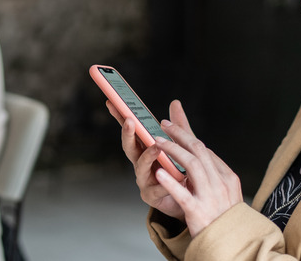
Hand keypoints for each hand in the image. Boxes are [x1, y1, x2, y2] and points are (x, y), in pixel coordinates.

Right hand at [106, 101, 186, 221]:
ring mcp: (145, 180)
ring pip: (141, 167)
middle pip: (130, 147)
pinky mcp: (153, 196)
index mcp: (145, 149)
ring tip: (155, 148)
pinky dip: (165, 183)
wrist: (188, 198)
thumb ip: (177, 126)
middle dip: (128, 134)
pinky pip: (158, 188)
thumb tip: (175, 102)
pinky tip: (175, 177)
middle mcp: (141, 163)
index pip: (131, 131)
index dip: (121, 117)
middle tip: (130, 121)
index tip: (112, 102)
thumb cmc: (179, 170)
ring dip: (147, 156)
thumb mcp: (180, 145)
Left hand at [154, 100, 242, 236]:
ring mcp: (210, 198)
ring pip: (192, 166)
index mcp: (228, 177)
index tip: (173, 128)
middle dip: (180, 135)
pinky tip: (159, 173)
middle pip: (199, 151)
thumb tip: (202, 151)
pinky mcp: (198, 212)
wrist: (230, 245)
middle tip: (164, 125)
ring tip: (158, 142)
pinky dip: (171, 182)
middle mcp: (221, 184)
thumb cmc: (224, 219)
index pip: (205, 151)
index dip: (187, 137)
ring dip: (173, 151)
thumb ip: (215, 172)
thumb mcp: (226, 192)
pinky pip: (183, 194)